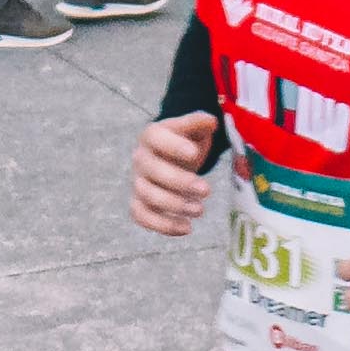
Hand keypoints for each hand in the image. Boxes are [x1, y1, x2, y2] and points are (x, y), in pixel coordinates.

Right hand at [128, 109, 221, 241]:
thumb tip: (211, 122)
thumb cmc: (185, 143)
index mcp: (152, 135)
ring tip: (199, 210)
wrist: (171, 159)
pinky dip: (162, 225)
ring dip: (173, 205)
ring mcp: (138, 182)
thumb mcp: (194, 129)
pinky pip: (142, 216)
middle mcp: (140, 158)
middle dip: (179, 182)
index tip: (194, 154)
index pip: (156, 138)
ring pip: (147, 195)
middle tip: (206, 190)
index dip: (173, 146)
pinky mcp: (139, 203)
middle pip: (152, 170)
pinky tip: (186, 228)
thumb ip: (199, 123)